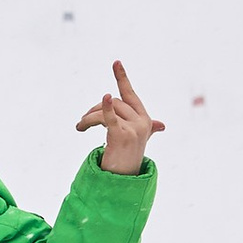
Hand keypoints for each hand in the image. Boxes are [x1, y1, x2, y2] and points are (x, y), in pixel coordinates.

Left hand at [77, 61, 164, 175]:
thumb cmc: (128, 159)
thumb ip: (150, 129)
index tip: (116, 62)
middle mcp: (142, 122)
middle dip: (95, 109)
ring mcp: (134, 128)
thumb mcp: (139, 140)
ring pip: (107, 109)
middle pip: (114, 102)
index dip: (122, 78)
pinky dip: (105, 107)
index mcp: (145, 119)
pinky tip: (103, 98)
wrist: (124, 181)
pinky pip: (110, 117)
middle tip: (82, 122)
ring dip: (89, 117)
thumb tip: (162, 125)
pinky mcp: (122, 135)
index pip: (130, 94)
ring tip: (80, 127)